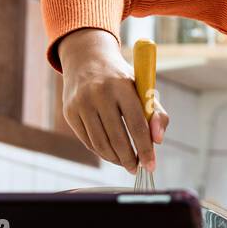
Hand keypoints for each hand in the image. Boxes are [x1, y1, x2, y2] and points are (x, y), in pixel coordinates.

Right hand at [56, 28, 168, 172]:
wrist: (87, 59)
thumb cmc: (121, 79)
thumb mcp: (142, 88)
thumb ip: (156, 113)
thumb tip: (158, 140)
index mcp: (122, 86)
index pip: (137, 125)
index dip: (145, 149)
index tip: (151, 165)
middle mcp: (99, 93)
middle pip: (118, 138)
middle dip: (130, 159)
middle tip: (137, 168)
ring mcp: (81, 103)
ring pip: (101, 144)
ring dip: (115, 159)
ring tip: (125, 162)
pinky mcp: (69, 112)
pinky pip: (87, 141)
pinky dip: (101, 152)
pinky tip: (111, 154)